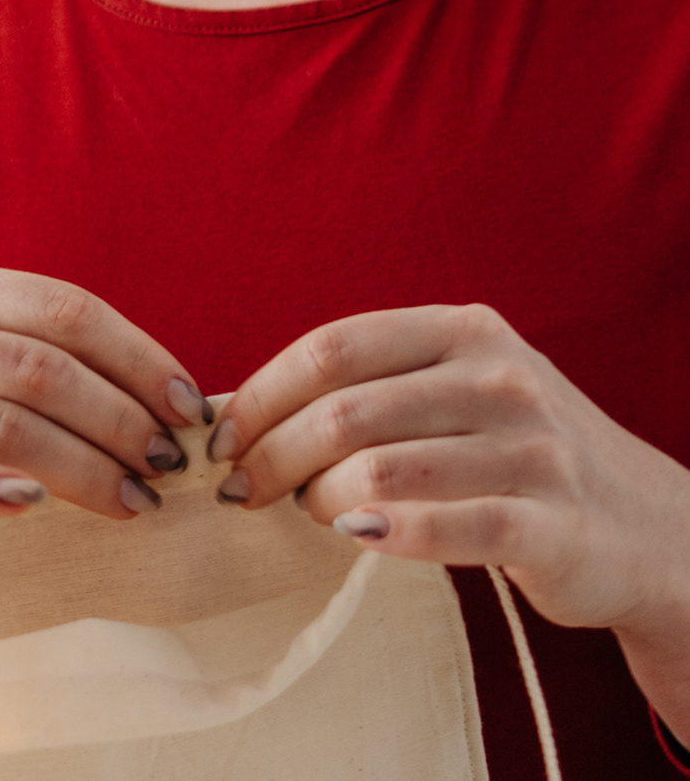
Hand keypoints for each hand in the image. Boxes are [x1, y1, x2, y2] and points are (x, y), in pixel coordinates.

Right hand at [0, 260, 207, 574]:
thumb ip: (44, 362)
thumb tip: (172, 404)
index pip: (60, 308)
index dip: (136, 357)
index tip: (189, 408)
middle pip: (37, 367)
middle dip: (120, 418)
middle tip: (169, 466)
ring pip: (1, 425)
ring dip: (83, 467)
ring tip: (135, 501)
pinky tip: (37, 508)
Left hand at [214, 305, 689, 656]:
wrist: (652, 531)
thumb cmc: (519, 455)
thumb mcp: (456, 392)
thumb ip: (371, 389)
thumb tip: (238, 411)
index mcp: (462, 330)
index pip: (330, 350)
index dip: (261, 394)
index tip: (220, 436)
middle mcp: (499, 378)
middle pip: (343, 411)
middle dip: (273, 453)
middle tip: (242, 489)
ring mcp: (532, 449)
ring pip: (380, 470)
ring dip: (319, 498)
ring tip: (305, 513)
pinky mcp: (553, 524)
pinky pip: (445, 527)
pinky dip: (384, 533)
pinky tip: (354, 536)